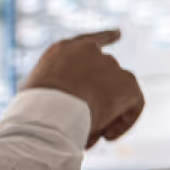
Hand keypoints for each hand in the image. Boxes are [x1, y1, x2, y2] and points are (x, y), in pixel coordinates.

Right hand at [21, 30, 144, 147]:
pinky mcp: (127, 84)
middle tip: (83, 124)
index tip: (119, 33)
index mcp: (64, 49)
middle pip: (103, 75)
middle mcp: (90, 50)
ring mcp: (110, 64)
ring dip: (106, 113)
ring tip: (89, 134)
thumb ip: (56, 92)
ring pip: (116, 92)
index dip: (105, 37)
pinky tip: (108, 136)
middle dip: (96, 100)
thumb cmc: (36, 109)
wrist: (51, 110)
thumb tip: (68, 110)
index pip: (89, 40)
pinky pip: (134, 103)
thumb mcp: (37, 94)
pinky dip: (124, 121)